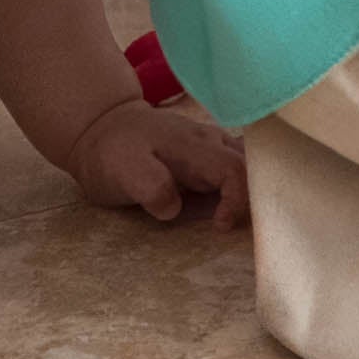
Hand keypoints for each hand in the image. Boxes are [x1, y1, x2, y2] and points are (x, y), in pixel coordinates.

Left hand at [65, 96, 249, 228]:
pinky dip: (244, 185)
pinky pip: (237, 166)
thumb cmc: (114, 153)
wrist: (103, 128)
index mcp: (196, 146)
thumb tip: (175, 208)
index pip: (235, 170)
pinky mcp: (208, 155)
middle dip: (254, 198)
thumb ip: (151, 186)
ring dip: (252, 191)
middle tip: (239, 230)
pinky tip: (234, 205)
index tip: (219, 227)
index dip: (237, 200)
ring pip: (249, 164)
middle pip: (251, 167)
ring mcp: (213, 145)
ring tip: (242, 220)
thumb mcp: (124, 171)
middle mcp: (212, 141)